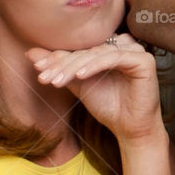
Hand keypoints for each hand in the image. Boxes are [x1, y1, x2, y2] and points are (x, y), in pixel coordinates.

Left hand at [26, 34, 162, 143]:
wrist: (130, 129)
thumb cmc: (108, 106)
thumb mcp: (78, 84)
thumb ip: (59, 68)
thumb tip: (31, 53)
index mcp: (110, 47)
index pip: (80, 49)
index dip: (58, 59)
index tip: (38, 69)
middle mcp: (123, 44)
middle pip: (87, 50)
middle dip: (62, 65)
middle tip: (44, 76)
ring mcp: (135, 50)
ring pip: (97, 54)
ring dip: (74, 67)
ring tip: (56, 81)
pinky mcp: (143, 60)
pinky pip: (113, 58)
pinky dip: (94, 66)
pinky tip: (79, 76)